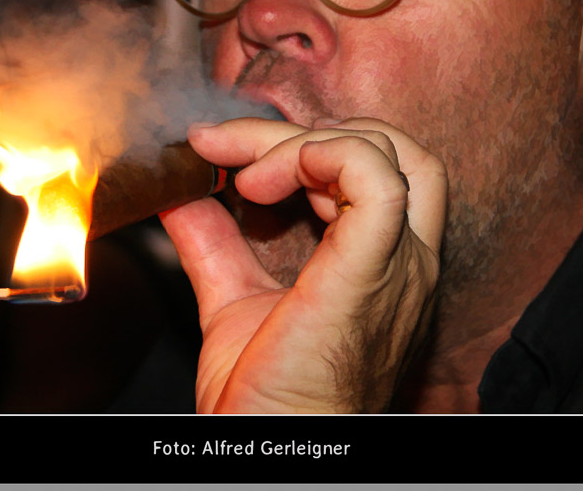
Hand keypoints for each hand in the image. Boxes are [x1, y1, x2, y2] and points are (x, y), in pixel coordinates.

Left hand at [159, 117, 445, 412]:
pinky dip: (321, 155)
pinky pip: (375, 179)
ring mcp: (398, 264)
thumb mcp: (233, 299)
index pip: (371, 166)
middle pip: (382, 147)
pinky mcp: (373, 271)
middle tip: (225, 150)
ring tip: (244, 176)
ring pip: (382, 150)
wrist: (275, 449)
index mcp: (380, 262)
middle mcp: (405, 258)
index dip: (300, 143)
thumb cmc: (268, 396)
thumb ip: (213, 243)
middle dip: (298, 133)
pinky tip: (264, 180)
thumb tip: (177, 195)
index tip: (220, 152)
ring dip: (300, 142)